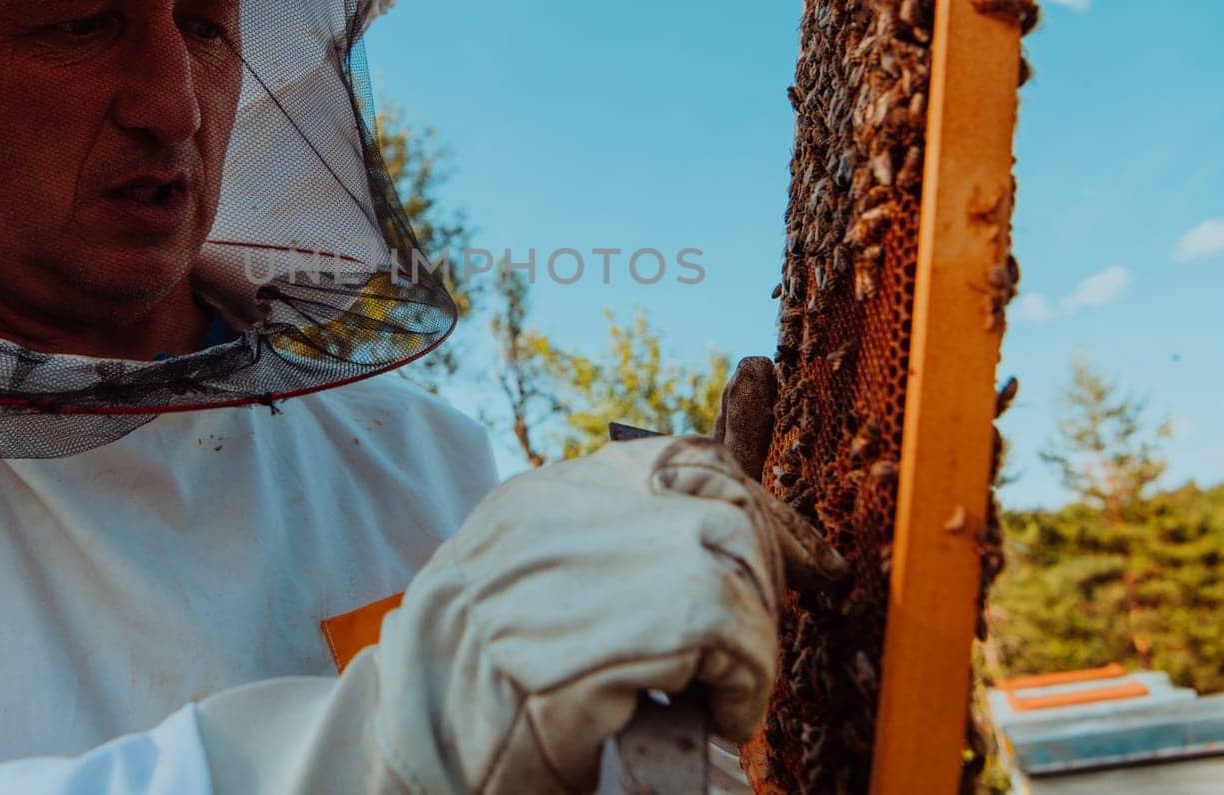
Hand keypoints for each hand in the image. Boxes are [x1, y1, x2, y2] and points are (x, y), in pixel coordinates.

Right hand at [370, 425, 843, 793]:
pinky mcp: (596, 631)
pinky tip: (708, 716)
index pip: (674, 459)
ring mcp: (565, 567)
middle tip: (746, 659)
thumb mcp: (542, 612)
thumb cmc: (480, 709)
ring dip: (748, 642)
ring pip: (729, 564)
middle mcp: (546, 518)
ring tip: (715, 694)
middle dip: (764, 580)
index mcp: (532, 505)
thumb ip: (613, 565)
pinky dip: (741, 681)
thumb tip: (726, 550)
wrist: (411, 776)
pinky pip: (724, 630)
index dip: (757, 504)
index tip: (812, 561)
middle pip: (716, 505)